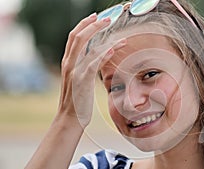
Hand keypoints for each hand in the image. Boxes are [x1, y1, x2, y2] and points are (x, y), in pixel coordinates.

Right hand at [58, 13, 126, 127]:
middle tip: (107, 18)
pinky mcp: (82, 80)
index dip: (84, 25)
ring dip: (103, 37)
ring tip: (118, 33)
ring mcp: (74, 72)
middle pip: (78, 36)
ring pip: (87, 47)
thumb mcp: (78, 80)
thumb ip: (83, 67)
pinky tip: (113, 49)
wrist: (70, 119)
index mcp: (68, 63)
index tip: (95, 17)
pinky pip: (93, 63)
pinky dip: (103, 54)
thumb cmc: (77, 101)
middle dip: (93, 25)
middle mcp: (69, 64)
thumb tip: (95, 57)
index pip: (74, 37)